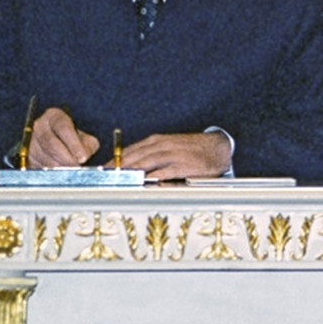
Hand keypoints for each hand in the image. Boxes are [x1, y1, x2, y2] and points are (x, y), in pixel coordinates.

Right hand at [28, 107, 98, 167]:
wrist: (59, 144)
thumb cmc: (74, 139)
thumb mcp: (85, 138)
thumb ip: (87, 145)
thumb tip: (82, 156)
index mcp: (54, 116)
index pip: (63, 127)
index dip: (73, 144)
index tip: (82, 157)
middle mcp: (39, 126)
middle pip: (51, 143)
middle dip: (66, 158)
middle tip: (77, 167)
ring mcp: (30, 141)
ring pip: (44, 157)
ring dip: (59, 167)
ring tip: (71, 171)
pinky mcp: (27, 156)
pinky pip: (38, 166)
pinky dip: (51, 172)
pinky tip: (60, 173)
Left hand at [115, 131, 231, 179]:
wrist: (217, 147)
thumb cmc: (192, 149)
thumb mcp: (170, 146)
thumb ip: (152, 154)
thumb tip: (133, 165)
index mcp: (158, 140)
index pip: (131, 149)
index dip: (116, 159)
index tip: (105, 168)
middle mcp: (163, 145)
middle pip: (136, 155)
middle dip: (119, 166)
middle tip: (106, 176)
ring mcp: (173, 155)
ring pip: (147, 162)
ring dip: (131, 170)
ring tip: (118, 179)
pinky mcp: (183, 165)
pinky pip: (165, 171)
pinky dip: (153, 177)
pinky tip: (143, 182)